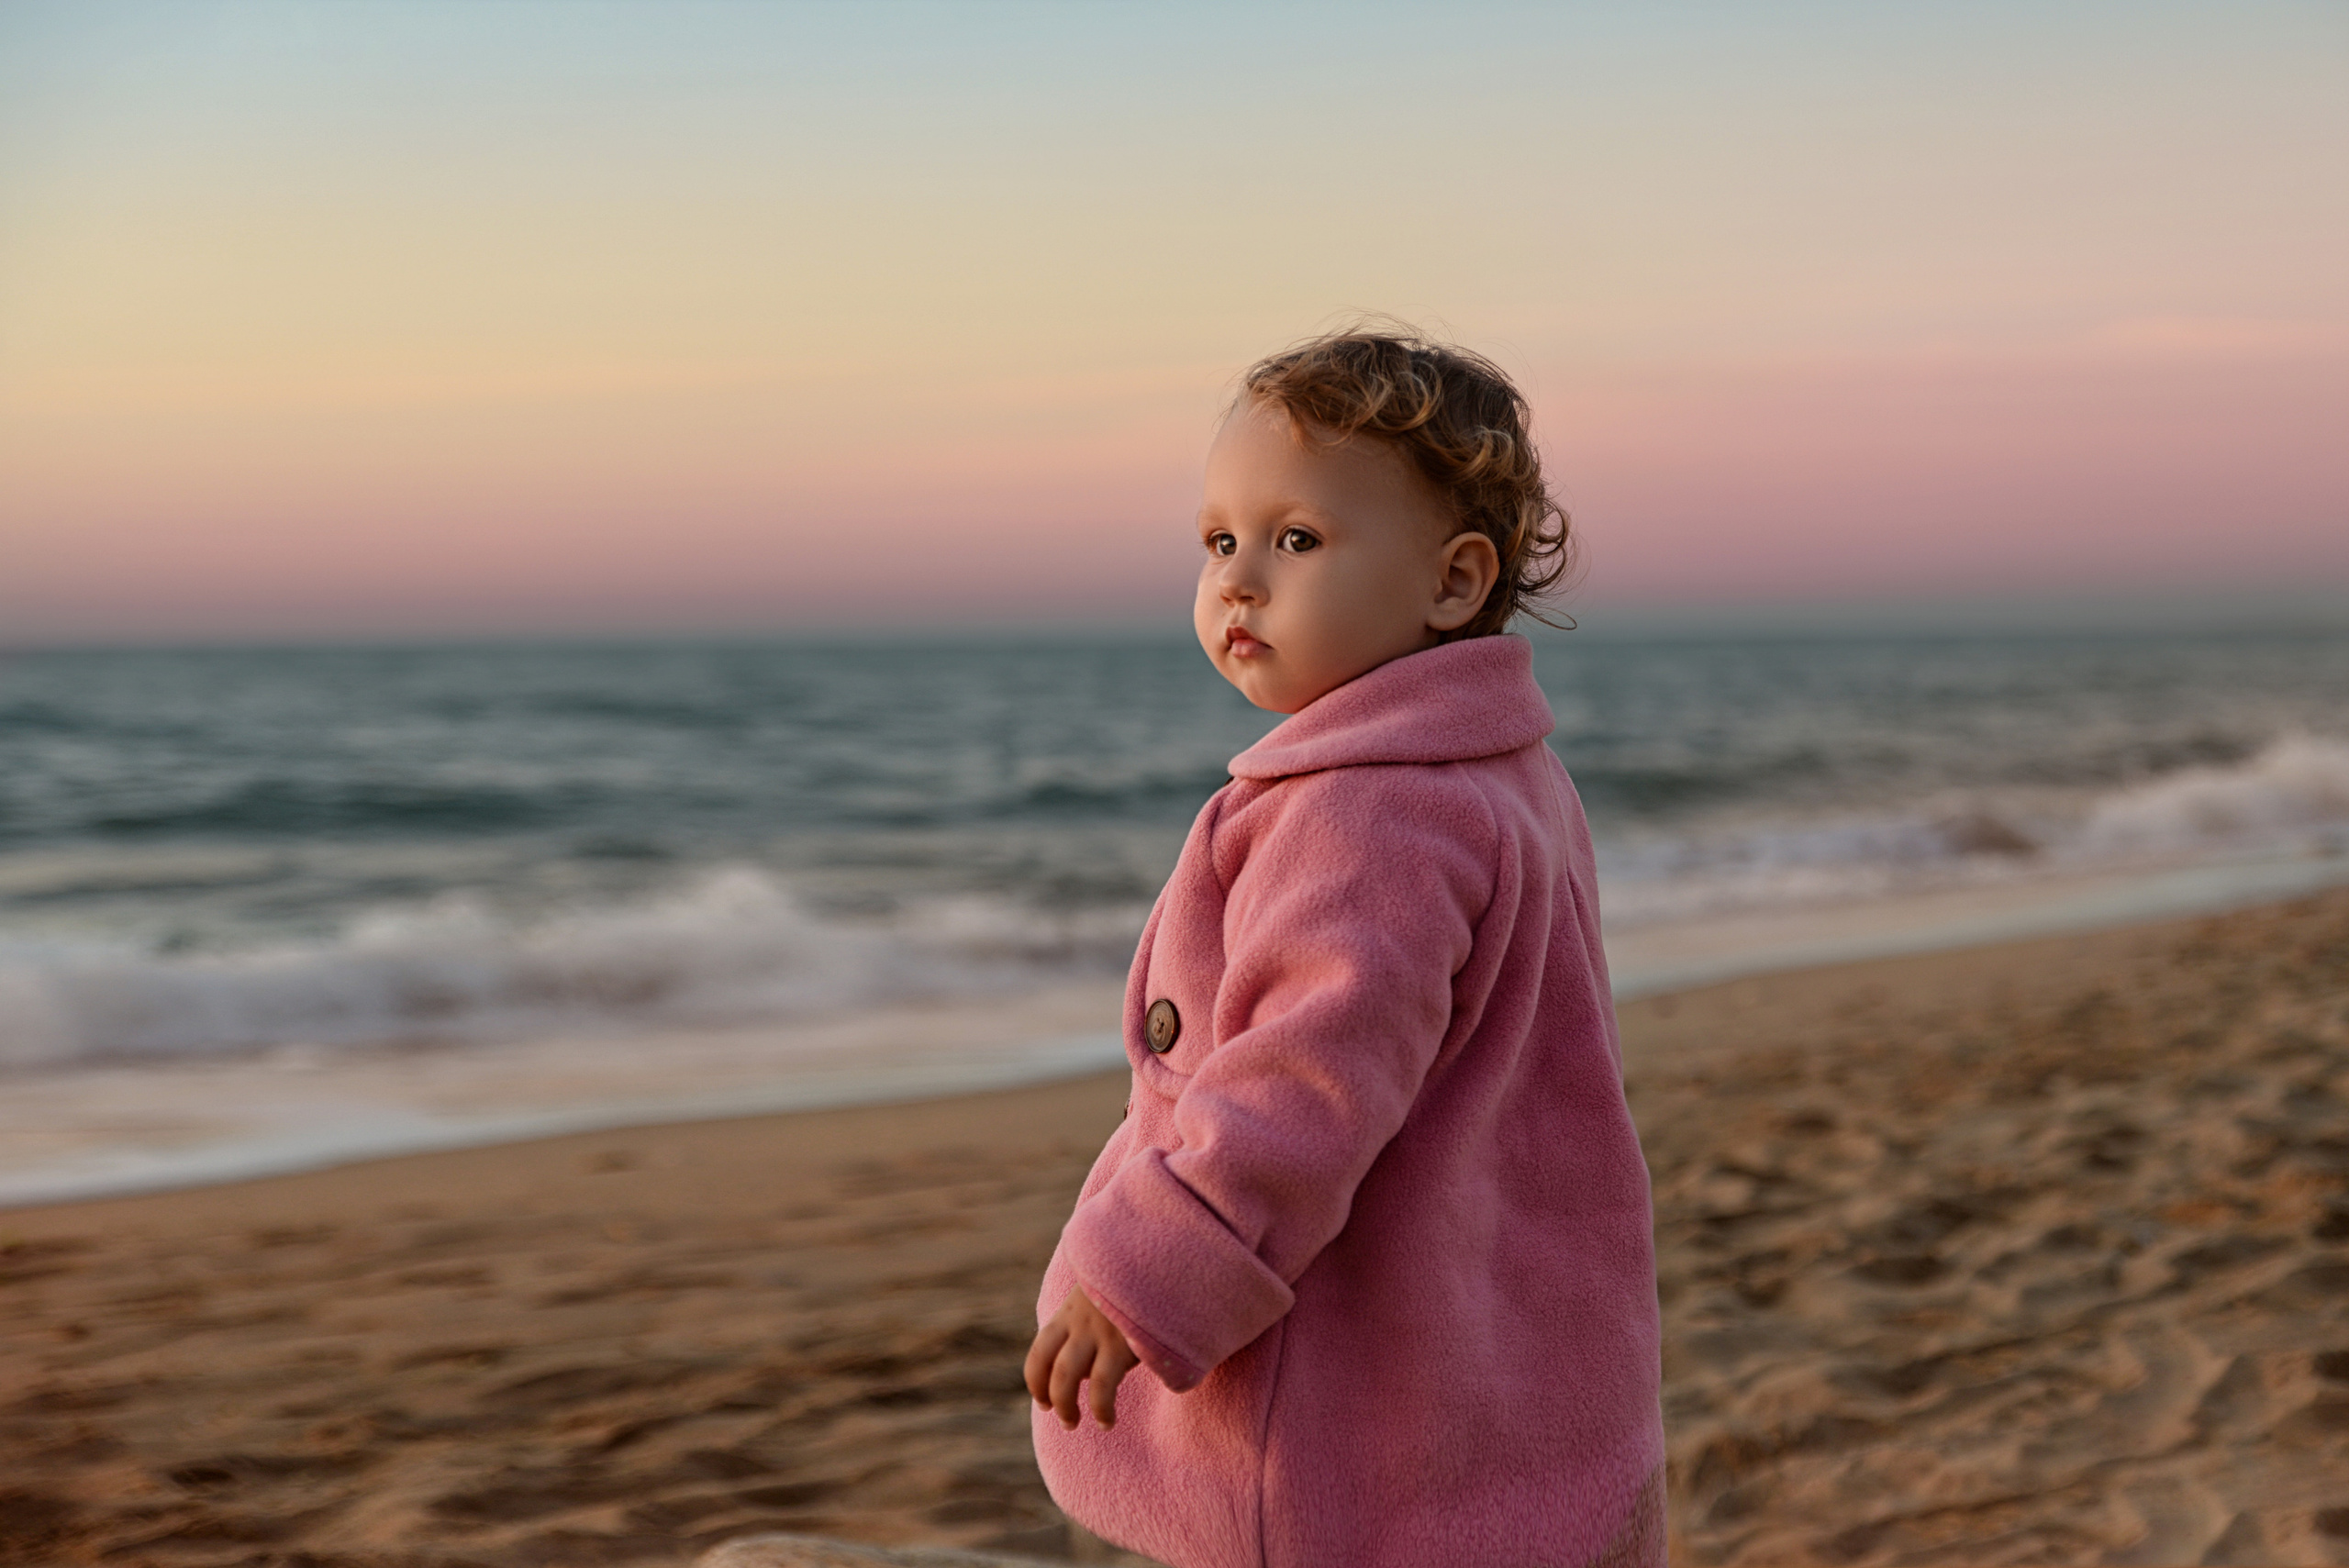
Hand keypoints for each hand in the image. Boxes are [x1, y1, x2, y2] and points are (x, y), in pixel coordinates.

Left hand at [1025, 1285, 1137, 1430]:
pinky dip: (1101, 1410)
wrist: (1161, 1265)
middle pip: (1046, 1365)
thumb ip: (1089, 1323)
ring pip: (1066, 1377)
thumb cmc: (1134, 1288)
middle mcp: (1078, 1322)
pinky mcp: (1122, 1343)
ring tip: (1074, 1424)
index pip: (1039, 1351)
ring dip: (1066, 1407)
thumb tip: (1085, 1365)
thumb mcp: (1102, 1299)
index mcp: (1070, 1313)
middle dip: (1051, 1399)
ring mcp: (1098, 1332)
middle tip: (1064, 1420)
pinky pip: (1102, 1387)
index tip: (1043, 1400)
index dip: (1036, 1381)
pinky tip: (1107, 1421)